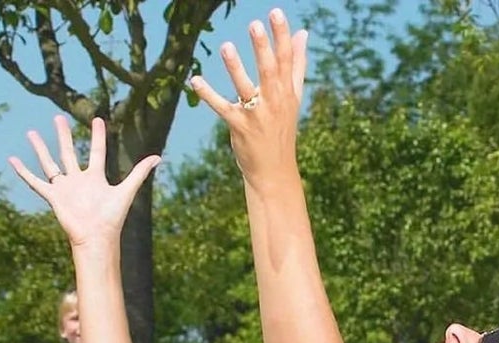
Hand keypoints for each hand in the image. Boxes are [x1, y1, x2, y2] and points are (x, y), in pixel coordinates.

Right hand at [9, 115, 159, 251]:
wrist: (95, 237)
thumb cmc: (112, 218)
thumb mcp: (127, 191)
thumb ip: (139, 173)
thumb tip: (158, 157)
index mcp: (95, 177)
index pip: (95, 151)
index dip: (97, 135)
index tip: (97, 119)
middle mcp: (77, 180)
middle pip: (67, 152)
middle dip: (63, 135)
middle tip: (57, 118)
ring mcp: (64, 188)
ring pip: (49, 163)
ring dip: (40, 148)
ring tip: (31, 133)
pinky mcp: (53, 197)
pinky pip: (35, 182)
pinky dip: (23, 172)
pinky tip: (13, 160)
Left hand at [190, 10, 308, 188]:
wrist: (274, 170)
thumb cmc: (281, 130)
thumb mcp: (293, 97)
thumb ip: (297, 65)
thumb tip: (303, 33)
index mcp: (287, 91)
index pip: (286, 59)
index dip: (281, 36)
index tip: (275, 13)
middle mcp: (273, 101)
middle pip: (269, 70)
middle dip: (263, 47)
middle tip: (255, 24)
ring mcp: (256, 115)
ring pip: (245, 87)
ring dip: (235, 67)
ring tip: (226, 46)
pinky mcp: (238, 127)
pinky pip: (221, 108)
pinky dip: (208, 94)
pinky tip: (195, 80)